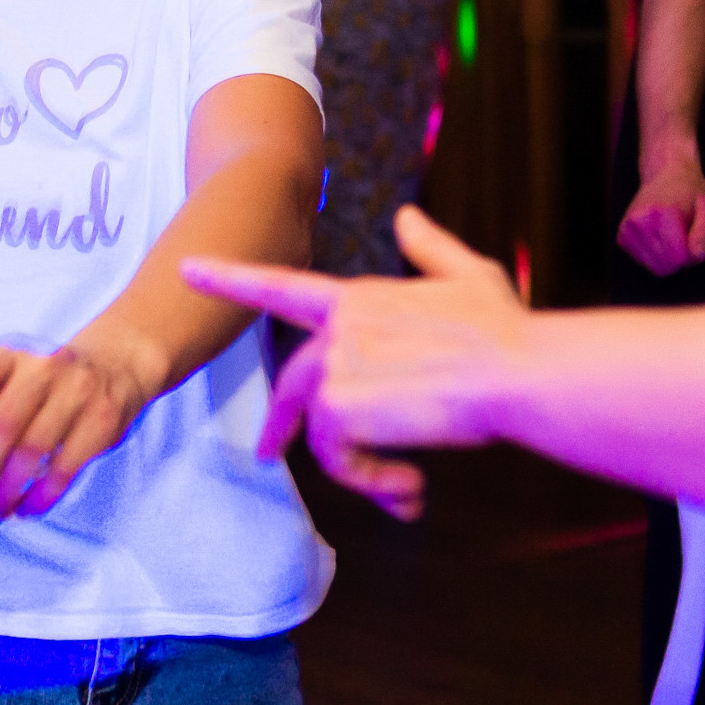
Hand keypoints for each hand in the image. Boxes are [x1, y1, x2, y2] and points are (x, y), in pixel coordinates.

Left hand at [0, 332, 160, 524]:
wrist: (115, 365)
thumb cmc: (41, 385)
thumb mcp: (4, 385)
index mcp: (7, 357)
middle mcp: (42, 368)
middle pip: (1, 425)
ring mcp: (77, 392)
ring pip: (32, 450)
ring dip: (6, 492)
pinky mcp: (102, 420)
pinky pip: (66, 466)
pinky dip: (41, 495)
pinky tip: (26, 509)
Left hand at [180, 206, 530, 521]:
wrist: (515, 372)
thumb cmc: (502, 330)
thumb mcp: (467, 277)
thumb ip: (429, 248)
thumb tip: (406, 217)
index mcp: (359, 296)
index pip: (281, 286)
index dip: (231, 278)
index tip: (188, 269)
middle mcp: (338, 328)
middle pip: (293, 384)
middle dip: (281, 424)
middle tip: (271, 453)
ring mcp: (335, 365)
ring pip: (323, 431)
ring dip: (362, 469)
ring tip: (407, 488)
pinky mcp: (340, 406)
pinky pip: (339, 459)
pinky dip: (373, 482)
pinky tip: (411, 487)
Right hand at [617, 156, 704, 275]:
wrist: (665, 173)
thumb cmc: (691, 191)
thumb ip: (704, 233)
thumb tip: (697, 256)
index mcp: (662, 212)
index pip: (680, 258)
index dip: (694, 253)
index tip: (697, 232)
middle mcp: (639, 221)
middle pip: (667, 266)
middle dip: (682, 258)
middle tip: (687, 234)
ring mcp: (627, 229)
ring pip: (656, 268)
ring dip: (670, 258)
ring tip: (674, 233)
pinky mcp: (622, 236)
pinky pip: (646, 263)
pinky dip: (658, 256)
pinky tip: (661, 237)